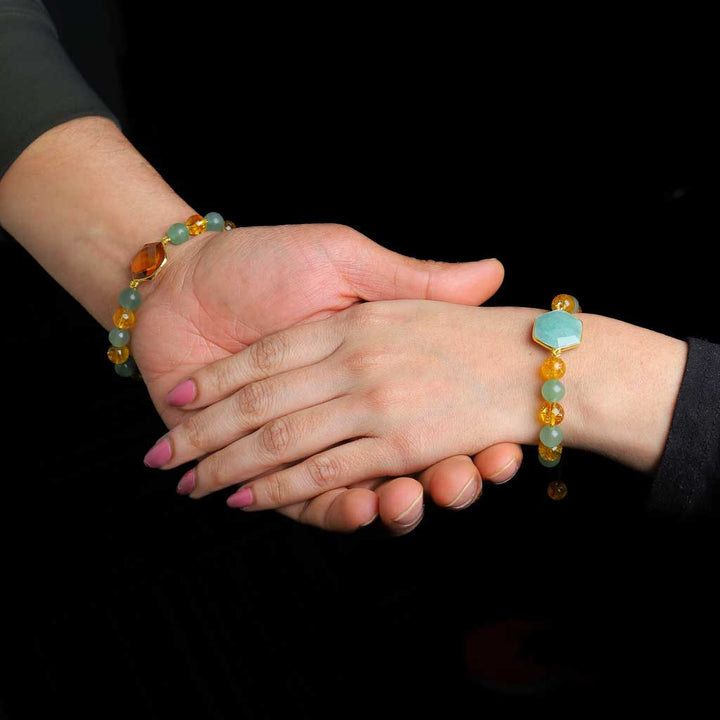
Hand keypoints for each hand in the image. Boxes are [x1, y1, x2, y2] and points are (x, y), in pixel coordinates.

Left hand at [134, 223, 520, 530]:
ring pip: (336, 473)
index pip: (417, 401)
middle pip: (386, 444)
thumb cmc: (262, 258)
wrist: (182, 278)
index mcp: (361, 354)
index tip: (499, 454)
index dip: (455, 426)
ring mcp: (303, 427)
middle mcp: (339, 394)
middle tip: (462, 487)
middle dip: (425, 472)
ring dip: (369, 497)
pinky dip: (302, 499)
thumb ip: (408, 274)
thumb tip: (493, 272)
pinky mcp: (262, 456)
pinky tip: (351, 512)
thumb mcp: (343, 256)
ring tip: (399, 507)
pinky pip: (292, 487)